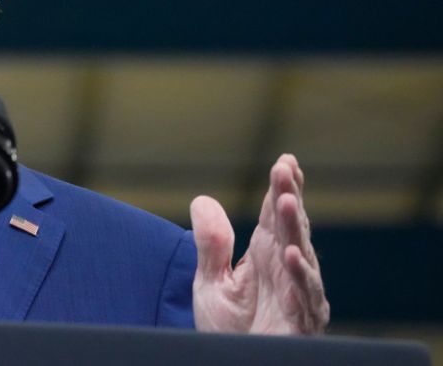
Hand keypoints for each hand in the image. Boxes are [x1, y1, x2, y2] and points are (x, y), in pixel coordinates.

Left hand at [190, 154, 329, 333]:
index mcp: (265, 256)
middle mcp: (286, 270)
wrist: (231, 363)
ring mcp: (298, 294)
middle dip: (288, 196)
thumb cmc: (228, 329)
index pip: (274, 216)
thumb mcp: (211, 283)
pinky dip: (300, 275)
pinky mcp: (303, 320)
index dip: (281, 188)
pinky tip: (290, 254)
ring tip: (286, 200)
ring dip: (294, 228)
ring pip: (301, 254)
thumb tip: (202, 199)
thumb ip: (211, 245)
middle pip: (289, 227)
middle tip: (285, 168)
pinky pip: (305, 295)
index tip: (285, 161)